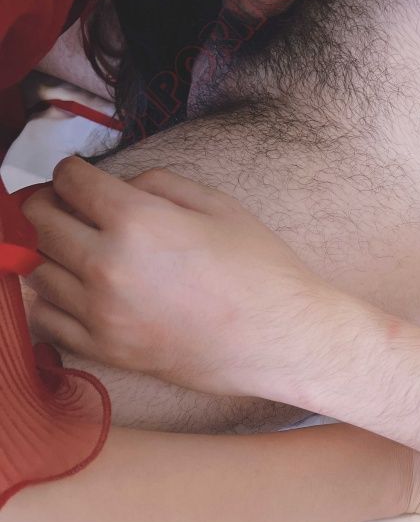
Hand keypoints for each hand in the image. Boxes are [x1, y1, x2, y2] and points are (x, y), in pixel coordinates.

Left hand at [22, 157, 343, 398]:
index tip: (74, 175)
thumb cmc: (259, 270)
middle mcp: (107, 266)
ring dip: (50, 251)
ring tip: (75, 248)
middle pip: (42, 222)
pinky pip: (46, 318)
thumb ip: (159, 184)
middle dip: (49, 204)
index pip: (69, 182)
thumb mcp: (218, 204)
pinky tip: (73, 290)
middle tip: (63, 204)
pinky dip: (49, 299)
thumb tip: (119, 188)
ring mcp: (101, 313)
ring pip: (38, 271)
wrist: (279, 339)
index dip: (69, 171)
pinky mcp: (105, 350)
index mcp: (136, 221)